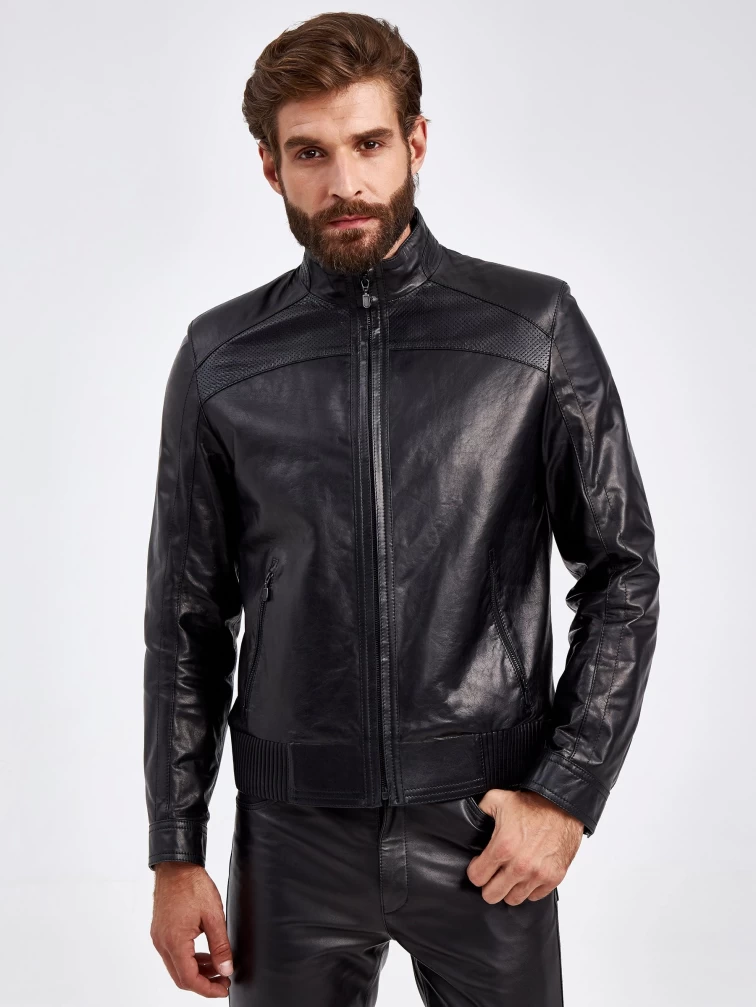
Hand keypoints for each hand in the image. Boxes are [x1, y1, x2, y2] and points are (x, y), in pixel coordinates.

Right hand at [150, 861, 233, 997]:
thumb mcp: (213, 916)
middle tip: (223, 980)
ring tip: (218, 967)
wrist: (176, 866)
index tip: (223, 989)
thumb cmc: (193, 885)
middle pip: (181, 977)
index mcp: (174, 941)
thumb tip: (226, 969)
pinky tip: (204, 954)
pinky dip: (189, 959)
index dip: (207, 989)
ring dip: (196, 971)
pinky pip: (173, 954)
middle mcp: (162, 943)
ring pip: (177, 967)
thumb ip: (220, 946)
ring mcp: (159, 938)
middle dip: (203, 983)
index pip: (189, 979)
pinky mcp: (160, 931)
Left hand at [466, 788, 583, 904]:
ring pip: (513, 899)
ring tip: (510, 875)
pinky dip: (529, 888)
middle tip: (493, 873)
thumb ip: (480, 810)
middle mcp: (520, 866)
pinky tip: (527, 874)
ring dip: (509, 888)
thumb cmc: (534, 803)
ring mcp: (538, 875)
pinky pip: (534, 896)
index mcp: (503, 847)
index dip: (475, 870)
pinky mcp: (553, 878)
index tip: (480, 864)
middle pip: (492, 895)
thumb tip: (470, 817)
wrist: (563, 805)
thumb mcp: (498, 799)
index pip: (477, 877)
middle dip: (488, 884)